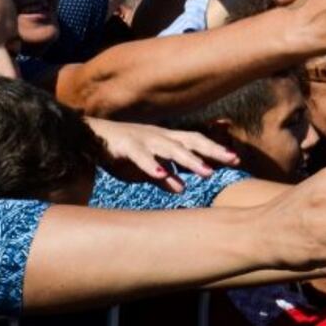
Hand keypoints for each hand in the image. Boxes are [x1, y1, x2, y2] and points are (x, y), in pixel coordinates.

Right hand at [85, 117, 238, 192]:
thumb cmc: (122, 153)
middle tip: (233, 161)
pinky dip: (152, 165)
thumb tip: (181, 189)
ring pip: (171, 148)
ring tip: (207, 173)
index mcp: (166, 140)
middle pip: (191, 141)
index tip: (236, 160)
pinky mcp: (125, 146)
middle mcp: (159, 136)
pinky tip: (162, 175)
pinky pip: (140, 156)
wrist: (89, 137)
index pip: (196, 142)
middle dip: (213, 151)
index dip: (215, 150)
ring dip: (190, 160)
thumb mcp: (146, 169)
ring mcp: (143, 139)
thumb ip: (164, 178)